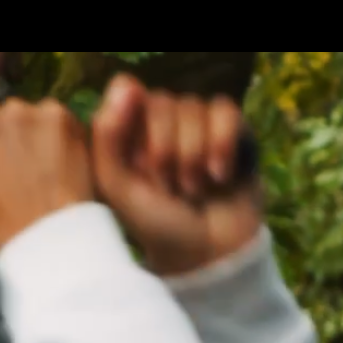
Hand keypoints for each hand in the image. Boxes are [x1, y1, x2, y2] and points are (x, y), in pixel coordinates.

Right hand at [0, 98, 93, 252]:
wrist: (42, 240)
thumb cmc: (0, 227)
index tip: (6, 165)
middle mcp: (1, 110)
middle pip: (14, 116)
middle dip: (19, 138)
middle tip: (28, 172)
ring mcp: (34, 112)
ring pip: (41, 118)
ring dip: (44, 138)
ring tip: (48, 174)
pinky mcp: (63, 119)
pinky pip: (66, 124)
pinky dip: (67, 141)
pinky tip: (64, 170)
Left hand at [92, 75, 261, 276]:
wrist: (208, 257)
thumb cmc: (157, 227)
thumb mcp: (118, 187)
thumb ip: (107, 135)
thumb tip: (129, 85)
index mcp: (131, 128)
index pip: (129, 91)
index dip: (138, 131)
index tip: (140, 170)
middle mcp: (165, 120)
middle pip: (164, 101)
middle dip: (166, 152)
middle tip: (170, 190)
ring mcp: (201, 124)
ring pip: (195, 107)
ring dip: (193, 156)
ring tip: (195, 191)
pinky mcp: (234, 132)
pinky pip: (226, 111)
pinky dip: (222, 144)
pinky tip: (220, 176)